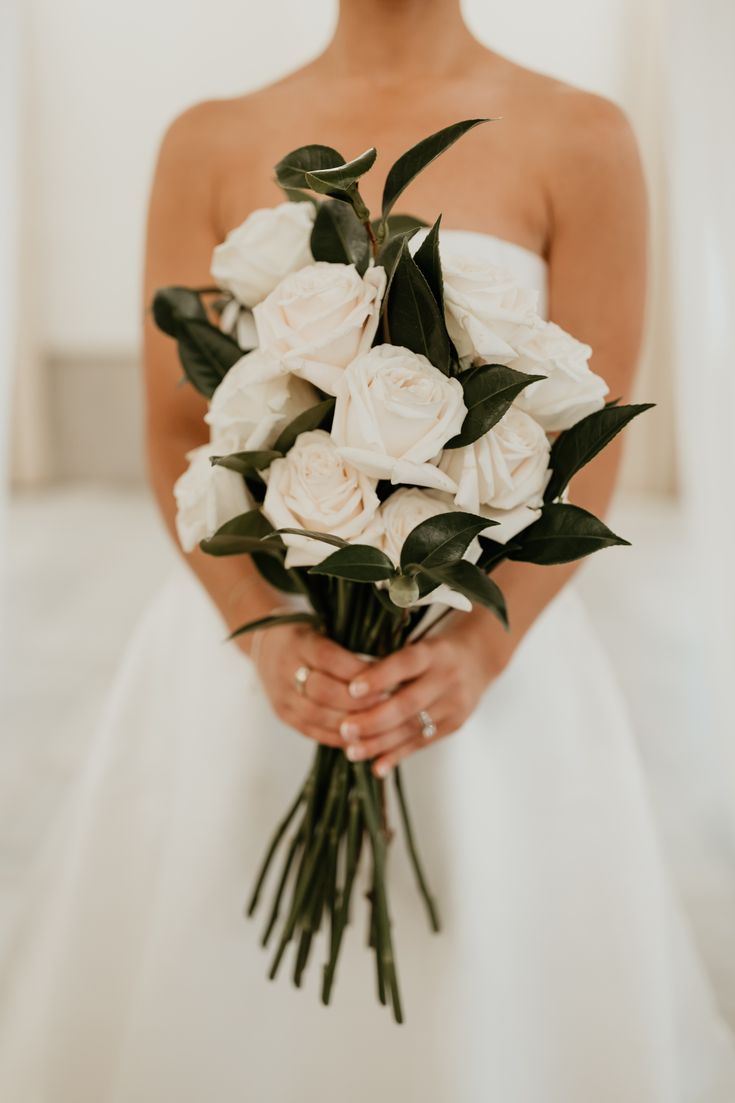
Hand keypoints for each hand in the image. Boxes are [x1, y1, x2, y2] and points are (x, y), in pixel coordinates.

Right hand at [247, 624, 383, 747]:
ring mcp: (281, 696)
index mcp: (299, 642)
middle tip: (389, 704)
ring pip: (318, 716)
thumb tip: (389, 664)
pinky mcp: (283, 715)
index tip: (387, 678)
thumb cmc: (307, 633)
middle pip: (324, 692)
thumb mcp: (323, 626)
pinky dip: (339, 738)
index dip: (359, 673)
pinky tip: (362, 738)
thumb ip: (349, 644)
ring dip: (352, 723)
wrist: (265, 644)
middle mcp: (285, 669)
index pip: (329, 659)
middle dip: (359, 701)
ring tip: (379, 723)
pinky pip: (313, 732)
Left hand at [338, 616, 511, 777]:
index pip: (405, 664)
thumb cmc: (432, 651)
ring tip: (352, 751)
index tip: (351, 689)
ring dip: (380, 743)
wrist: (477, 659)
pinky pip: (422, 742)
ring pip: (413, 727)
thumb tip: (346, 686)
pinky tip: (377, 767)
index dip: (378, 677)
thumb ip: (389, 664)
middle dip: (374, 719)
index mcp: (434, 651)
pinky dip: (397, 755)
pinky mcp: (455, 724)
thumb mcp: (417, 645)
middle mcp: (447, 677)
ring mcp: (454, 704)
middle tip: (345, 729)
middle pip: (408, 703)